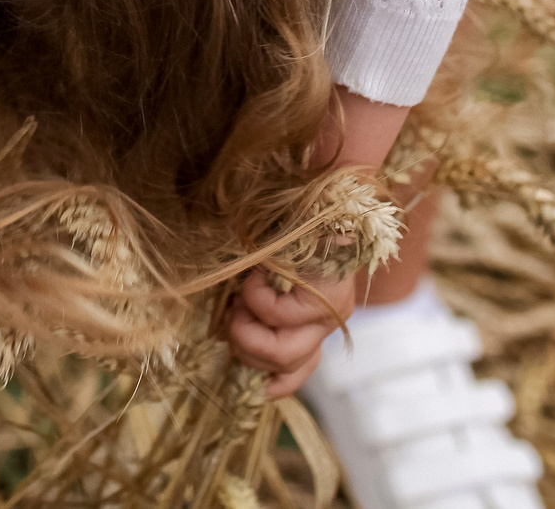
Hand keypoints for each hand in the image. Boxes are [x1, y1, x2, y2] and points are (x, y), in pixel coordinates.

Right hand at [225, 87, 414, 397]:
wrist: (315, 174)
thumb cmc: (281, 211)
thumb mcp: (259, 262)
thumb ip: (248, 300)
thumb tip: (222, 333)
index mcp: (311, 315)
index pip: (296, 369)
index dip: (273, 382)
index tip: (250, 382)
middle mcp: (326, 317)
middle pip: (281, 363)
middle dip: (245, 345)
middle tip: (232, 312)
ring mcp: (332, 305)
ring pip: (281, 347)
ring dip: (249, 323)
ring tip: (244, 288)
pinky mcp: (332, 289)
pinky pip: (284, 314)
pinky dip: (261, 300)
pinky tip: (258, 273)